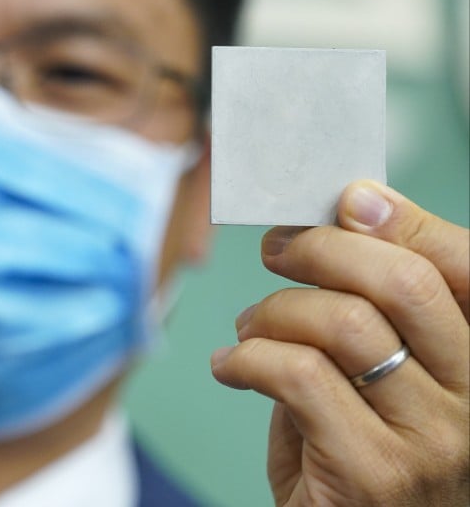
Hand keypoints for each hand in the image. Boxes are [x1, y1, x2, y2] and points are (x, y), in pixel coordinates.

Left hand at [210, 180, 468, 505]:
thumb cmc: (355, 459)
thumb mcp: (380, 382)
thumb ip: (374, 315)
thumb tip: (345, 218)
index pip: (468, 272)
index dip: (407, 223)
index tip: (348, 201)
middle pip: (404, 284)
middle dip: (324, 248)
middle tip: (277, 249)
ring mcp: (433, 443)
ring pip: (344, 324)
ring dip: (275, 310)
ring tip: (249, 325)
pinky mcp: (374, 473)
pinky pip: (297, 375)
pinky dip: (246, 358)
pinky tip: (229, 367)